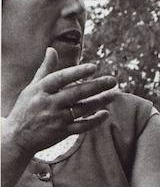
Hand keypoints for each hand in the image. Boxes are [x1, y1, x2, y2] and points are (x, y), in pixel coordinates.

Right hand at [2, 48, 117, 158]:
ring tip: (114, 94)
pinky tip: (106, 114)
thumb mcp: (32, 87)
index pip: (61, 78)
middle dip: (96, 86)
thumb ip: (45, 69)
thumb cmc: (26, 108)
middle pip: (76, 93)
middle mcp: (49, 103)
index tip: (93, 67)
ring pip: (82, 109)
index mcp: (41, 89)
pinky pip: (82, 126)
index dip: (77, 72)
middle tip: (113, 80)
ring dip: (100, 101)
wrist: (18, 137)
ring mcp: (56, 119)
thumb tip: (51, 49)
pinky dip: (94, 121)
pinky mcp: (62, 133)